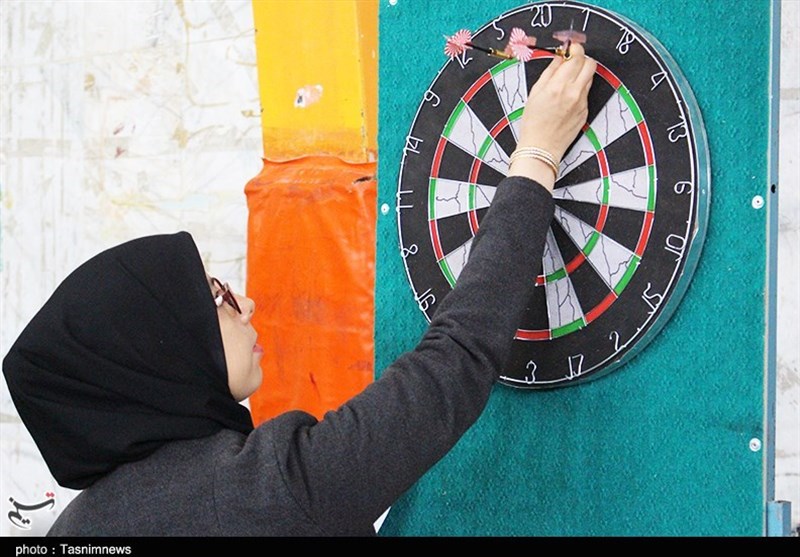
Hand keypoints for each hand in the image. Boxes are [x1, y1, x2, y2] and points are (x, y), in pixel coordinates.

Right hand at [508, 44, 596, 185]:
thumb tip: (559, 59)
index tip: (572, 48)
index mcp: (559, 85)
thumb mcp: (535, 93)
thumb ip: (550, 72)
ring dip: (581, 74)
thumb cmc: (534, 123)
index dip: (576, 49)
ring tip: (567, 81)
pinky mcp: (585, 111)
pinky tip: (566, 98)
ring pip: (589, 78)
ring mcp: (582, 102)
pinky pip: (586, 93)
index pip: (577, 57)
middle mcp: (574, 92)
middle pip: (590, 64)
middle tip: (573, 61)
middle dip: (582, 59)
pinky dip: (579, 90)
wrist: (541, 147)